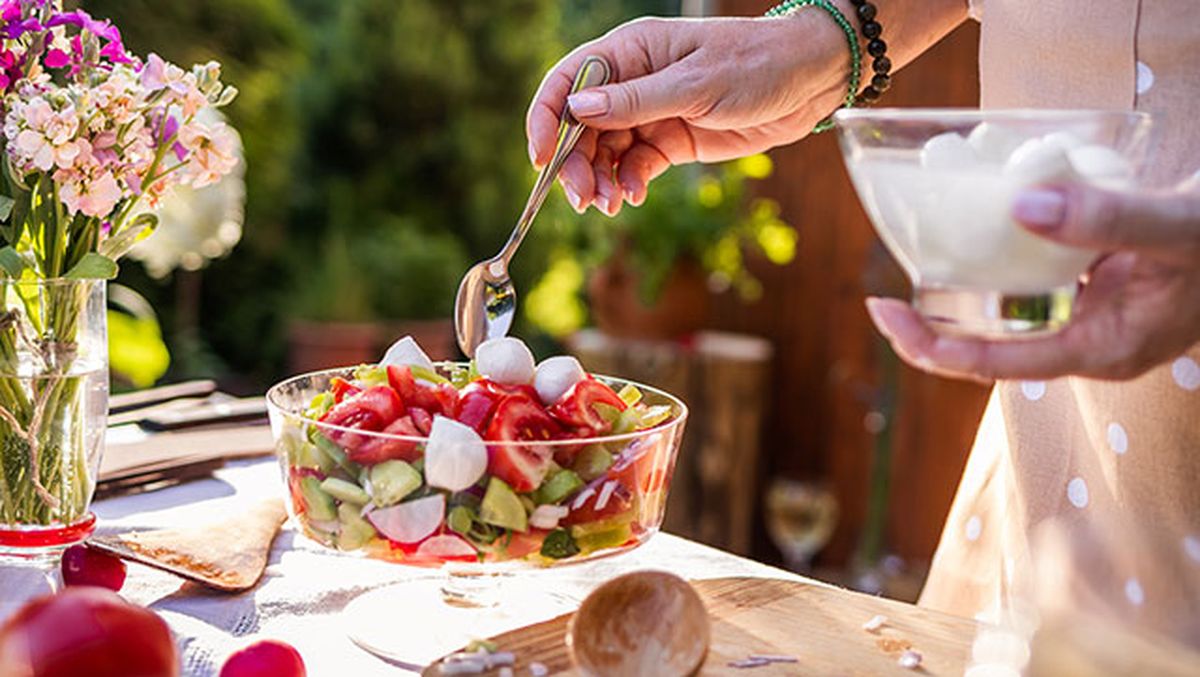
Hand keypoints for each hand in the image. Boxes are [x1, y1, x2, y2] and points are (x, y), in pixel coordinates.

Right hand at [526, 15, 851, 214]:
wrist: (810, 82)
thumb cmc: (756, 64)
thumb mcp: (696, 83)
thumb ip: (635, 100)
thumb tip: (576, 110)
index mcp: (630, 51)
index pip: (568, 82)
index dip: (546, 119)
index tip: (541, 160)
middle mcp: (633, 81)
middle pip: (581, 126)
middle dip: (575, 164)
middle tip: (583, 200)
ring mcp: (650, 113)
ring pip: (605, 151)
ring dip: (600, 180)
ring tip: (608, 205)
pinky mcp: (670, 140)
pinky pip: (634, 166)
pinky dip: (628, 184)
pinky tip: (632, 197)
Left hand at [867, 181, 1199, 381]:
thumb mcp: (1178, 227)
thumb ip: (1109, 219)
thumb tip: (1019, 207)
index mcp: (1102, 349)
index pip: (995, 363)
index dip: (933, 345)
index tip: (884, 315)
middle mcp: (1089, 338)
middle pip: (992, 342)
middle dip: (936, 321)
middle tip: (883, 295)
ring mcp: (1093, 312)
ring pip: (1010, 306)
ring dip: (966, 281)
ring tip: (919, 251)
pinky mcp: (1098, 282)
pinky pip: (1034, 273)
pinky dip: (1005, 248)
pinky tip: (983, 217)